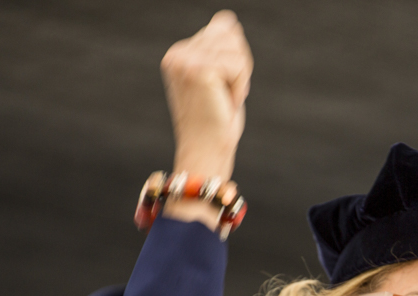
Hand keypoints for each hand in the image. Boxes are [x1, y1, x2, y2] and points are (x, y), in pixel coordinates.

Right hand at [161, 10, 252, 183]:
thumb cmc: (215, 121)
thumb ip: (220, 48)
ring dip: (240, 77)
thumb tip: (228, 20)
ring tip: (224, 99)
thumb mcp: (219, 77)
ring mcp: (184, 60)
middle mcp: (177, 54)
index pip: (223, 28)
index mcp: (178, 53)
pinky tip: (226, 102)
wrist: (206, 152)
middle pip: (231, 34)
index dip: (234, 59)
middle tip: (224, 96)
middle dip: (239, 67)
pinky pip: (239, 64)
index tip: (221, 87)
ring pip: (237, 48)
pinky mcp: (198, 70)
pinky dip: (241, 86)